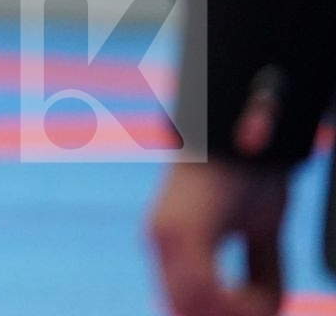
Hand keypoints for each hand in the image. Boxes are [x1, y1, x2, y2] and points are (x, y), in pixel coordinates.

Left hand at [148, 158, 289, 315]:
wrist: (243, 131)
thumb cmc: (251, 176)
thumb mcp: (261, 232)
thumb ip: (257, 271)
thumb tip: (263, 312)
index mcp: (174, 244)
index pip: (185, 304)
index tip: (260, 312)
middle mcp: (162, 242)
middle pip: (186, 309)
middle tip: (265, 311)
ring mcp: (166, 237)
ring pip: (193, 306)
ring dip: (235, 314)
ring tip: (266, 304)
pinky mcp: (181, 232)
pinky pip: (203, 290)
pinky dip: (235, 304)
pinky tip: (262, 297)